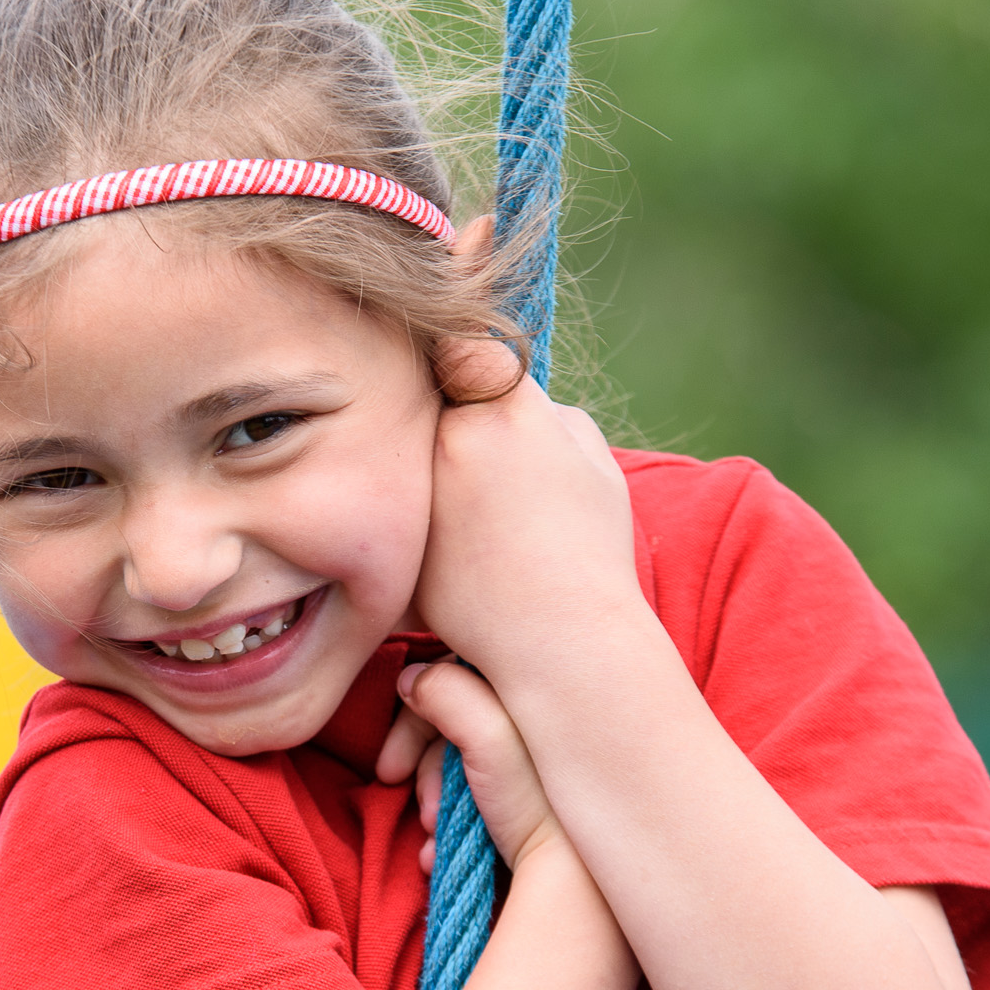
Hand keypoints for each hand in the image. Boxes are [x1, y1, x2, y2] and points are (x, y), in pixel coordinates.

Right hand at [376, 659, 564, 872]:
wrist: (572, 881)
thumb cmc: (535, 808)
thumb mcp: (490, 740)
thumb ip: (448, 694)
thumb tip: (410, 676)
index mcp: (530, 688)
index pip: (452, 677)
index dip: (412, 719)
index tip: (391, 766)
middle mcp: (529, 716)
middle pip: (450, 722)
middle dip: (423, 769)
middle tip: (417, 807)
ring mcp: (528, 757)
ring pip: (457, 762)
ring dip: (433, 800)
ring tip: (437, 835)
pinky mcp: (524, 793)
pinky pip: (472, 791)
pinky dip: (451, 818)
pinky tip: (443, 848)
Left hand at [416, 335, 638, 684]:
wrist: (562, 642)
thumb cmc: (590, 549)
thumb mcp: (595, 464)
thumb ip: (549, 415)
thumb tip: (507, 398)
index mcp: (504, 412)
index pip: (464, 347)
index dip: (465, 357)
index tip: (470, 372)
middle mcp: (449, 442)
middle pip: (429, 405)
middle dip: (448, 421)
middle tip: (483, 466)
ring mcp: (415, 492)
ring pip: (409, 457)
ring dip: (428, 471)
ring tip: (478, 517)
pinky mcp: (394, 539)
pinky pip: (398, 511)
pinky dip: (420, 522)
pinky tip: (461, 553)